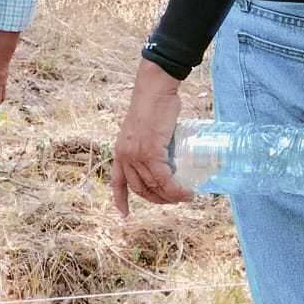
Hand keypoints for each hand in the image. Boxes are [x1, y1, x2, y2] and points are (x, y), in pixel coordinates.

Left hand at [111, 59, 192, 215]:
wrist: (154, 90)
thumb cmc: (153, 105)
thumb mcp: (145, 130)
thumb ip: (150, 145)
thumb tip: (168, 156)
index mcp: (120, 152)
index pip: (118, 182)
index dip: (120, 200)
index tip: (123, 214)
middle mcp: (125, 156)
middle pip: (140, 189)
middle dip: (158, 199)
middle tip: (174, 199)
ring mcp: (136, 155)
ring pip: (154, 185)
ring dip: (170, 196)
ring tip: (185, 196)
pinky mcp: (151, 151)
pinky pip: (163, 178)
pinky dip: (175, 189)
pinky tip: (185, 192)